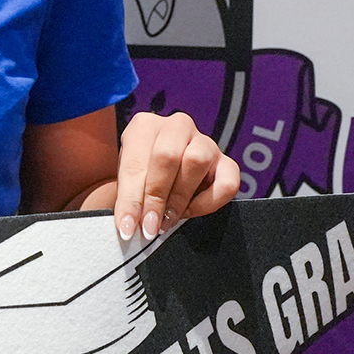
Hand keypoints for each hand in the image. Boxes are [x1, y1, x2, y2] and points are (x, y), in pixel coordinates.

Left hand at [113, 110, 238, 239]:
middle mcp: (177, 126)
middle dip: (156, 197)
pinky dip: (209, 202)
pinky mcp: (227, 164)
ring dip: (180, 197)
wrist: (162, 178)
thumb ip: (129, 199)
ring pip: (196, 161)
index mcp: (145, 126)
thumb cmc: (141, 179)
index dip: (130, 199)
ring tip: (168, 219)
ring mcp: (205, 142)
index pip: (135, 162)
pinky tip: (191, 212)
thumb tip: (130, 225)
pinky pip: (227, 182)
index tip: (126, 227)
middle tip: (149, 226)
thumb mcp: (128, 183)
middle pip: (167, 156)